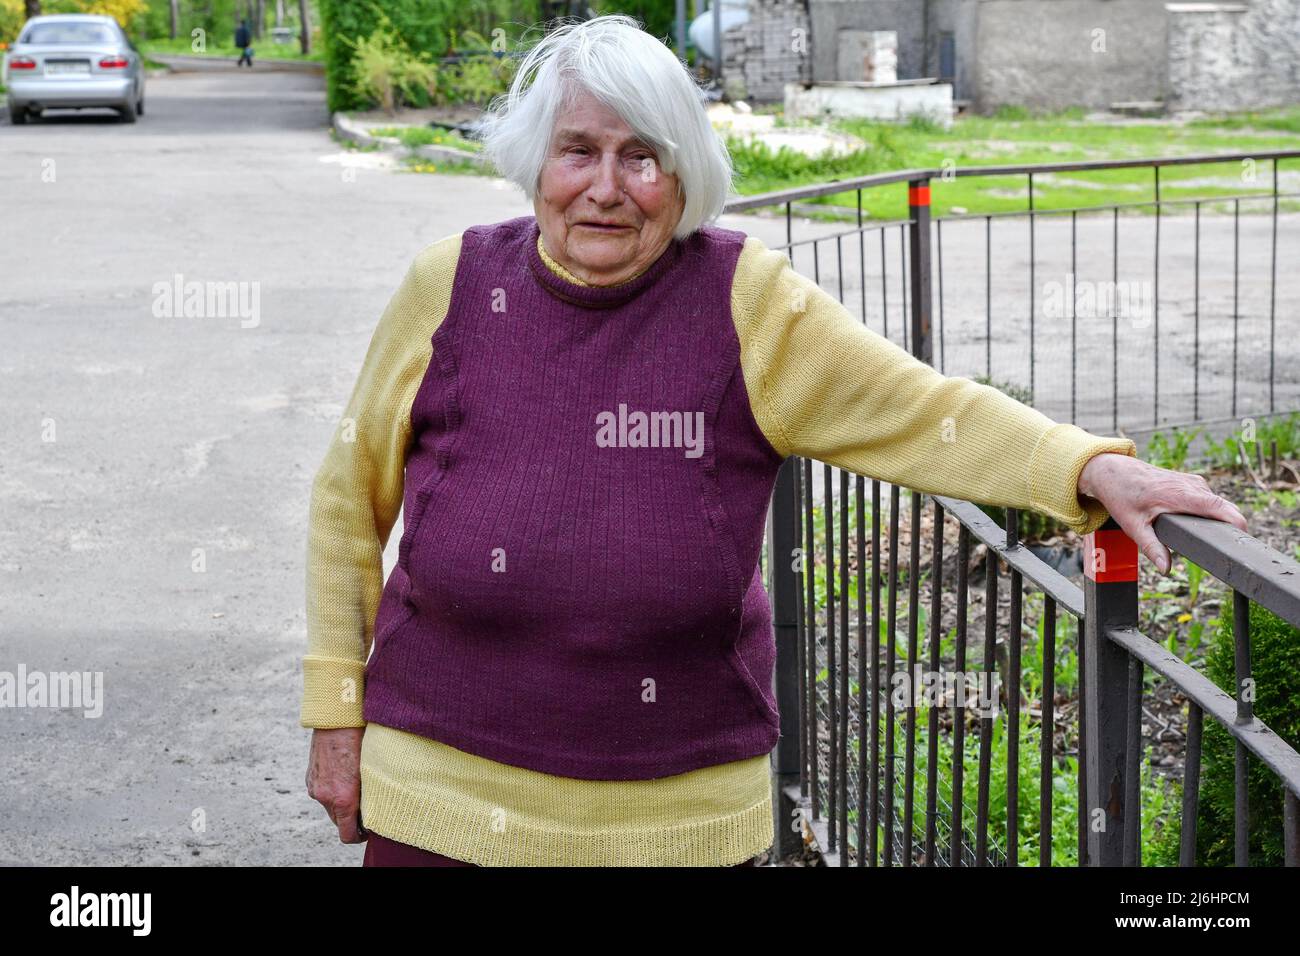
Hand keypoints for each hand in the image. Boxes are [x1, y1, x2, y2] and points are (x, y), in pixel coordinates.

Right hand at [306, 726, 366, 842]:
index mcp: (343, 799)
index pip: (347, 835)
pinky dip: (332, 790)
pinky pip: (322, 793)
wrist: (336, 720)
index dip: (359, 837)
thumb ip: (368, 794)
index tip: (368, 831)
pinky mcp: (309, 778)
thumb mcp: (370, 772)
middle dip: (351, 818)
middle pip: (338, 822)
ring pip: (330, 807)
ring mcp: (315, 787)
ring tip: (355, 787)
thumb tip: (373, 808)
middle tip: (366, 807)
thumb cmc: (360, 742)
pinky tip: (343, 775)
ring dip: (341, 803)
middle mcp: (325, 797)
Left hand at [1076, 452, 1247, 574]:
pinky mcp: (1194, 484)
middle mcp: (1194, 486)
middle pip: (1227, 509)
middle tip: (1226, 552)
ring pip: (1219, 506)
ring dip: (1218, 522)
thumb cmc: (1122, 497)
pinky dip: (1211, 514)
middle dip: (1231, 530)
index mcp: (1181, 495)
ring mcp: (1195, 483)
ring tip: (1212, 542)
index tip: (1242, 542)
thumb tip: (1165, 568)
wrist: (1114, 472)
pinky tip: (1202, 528)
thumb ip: (1151, 548)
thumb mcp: (1133, 526)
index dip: (1237, 525)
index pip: (1221, 509)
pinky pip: (1210, 501)